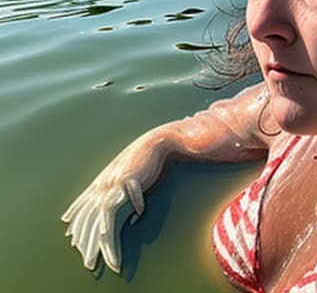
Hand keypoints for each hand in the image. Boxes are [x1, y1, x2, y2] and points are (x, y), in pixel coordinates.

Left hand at [61, 134, 166, 272]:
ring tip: (106, 245)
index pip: (83, 209)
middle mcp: (105, 184)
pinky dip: (136, 206)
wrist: (154, 142)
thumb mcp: (121, 177)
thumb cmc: (140, 162)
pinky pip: (132, 194)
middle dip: (88, 240)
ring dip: (107, 231)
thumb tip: (121, 218)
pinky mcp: (133, 177)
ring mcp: (118, 181)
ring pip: (107, 211)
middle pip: (91, 216)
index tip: (75, 245)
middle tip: (90, 260)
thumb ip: (113, 193)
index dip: (78, 228)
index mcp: (100, 184)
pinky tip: (138, 216)